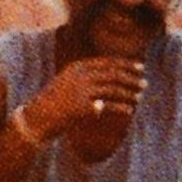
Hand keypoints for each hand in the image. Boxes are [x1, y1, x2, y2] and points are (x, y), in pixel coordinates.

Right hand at [13, 53, 145, 151]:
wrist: (37, 119)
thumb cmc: (53, 103)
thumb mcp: (66, 83)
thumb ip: (85, 77)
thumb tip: (108, 76)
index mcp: (77, 67)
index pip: (108, 62)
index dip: (126, 64)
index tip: (139, 67)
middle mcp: (81, 76)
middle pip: (113, 74)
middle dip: (131, 78)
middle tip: (144, 83)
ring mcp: (82, 91)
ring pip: (114, 89)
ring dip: (129, 93)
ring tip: (139, 97)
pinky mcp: (84, 107)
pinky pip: (109, 106)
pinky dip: (121, 107)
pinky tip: (129, 110)